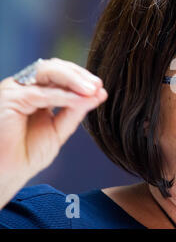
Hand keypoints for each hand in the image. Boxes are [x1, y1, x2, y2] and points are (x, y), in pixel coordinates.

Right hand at [0, 58, 106, 205]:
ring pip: (46, 72)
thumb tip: (99, 94)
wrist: (6, 174)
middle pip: (53, 67)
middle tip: (98, 86)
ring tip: (92, 90)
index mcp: (35, 91)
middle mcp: (23, 87)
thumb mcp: (59, 129)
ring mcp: (14, 90)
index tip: (100, 88)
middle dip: (79, 75)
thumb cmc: (27, 153)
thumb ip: (76, 111)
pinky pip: (40, 93)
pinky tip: (80, 100)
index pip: (60, 73)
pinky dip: (63, 96)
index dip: (81, 77)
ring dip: (73, 80)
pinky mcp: (9, 99)